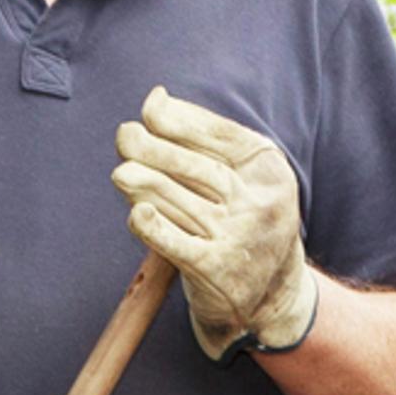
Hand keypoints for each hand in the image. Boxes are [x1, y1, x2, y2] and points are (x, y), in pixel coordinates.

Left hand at [115, 85, 318, 359]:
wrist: (273, 295)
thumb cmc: (244, 220)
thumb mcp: (244, 177)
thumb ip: (203, 141)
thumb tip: (155, 100)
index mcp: (269, 170)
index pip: (218, 135)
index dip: (178, 119)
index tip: (149, 110)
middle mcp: (259, 202)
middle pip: (194, 166)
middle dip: (151, 147)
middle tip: (125, 137)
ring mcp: (238, 237)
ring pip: (176, 200)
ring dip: (141, 182)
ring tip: (123, 174)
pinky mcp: (216, 269)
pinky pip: (172, 242)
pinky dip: (150, 227)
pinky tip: (138, 214)